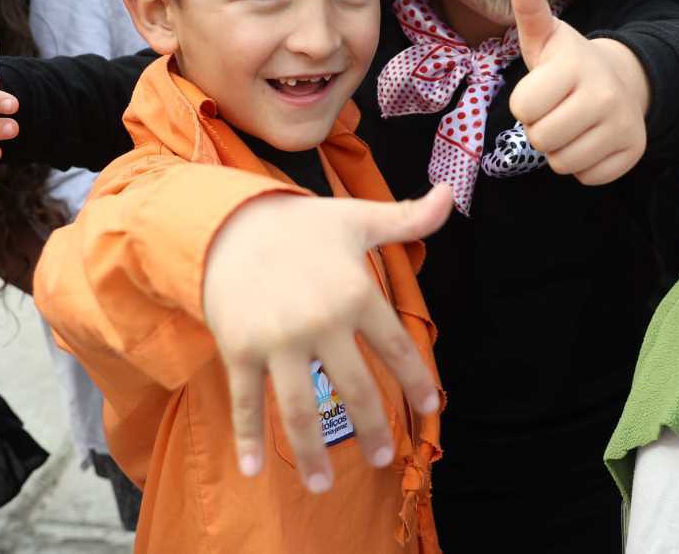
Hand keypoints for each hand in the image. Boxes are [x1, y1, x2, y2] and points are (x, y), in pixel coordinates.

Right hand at [202, 184, 451, 492]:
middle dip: (372, 428)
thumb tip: (449, 193)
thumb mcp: (358, 218)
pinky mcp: (239, 349)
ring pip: (301, 408)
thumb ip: (408, 218)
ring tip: (324, 484)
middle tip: (385, 458)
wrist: (229, 222)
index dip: (418, 381)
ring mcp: (278, 340)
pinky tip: (255, 470)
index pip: (398, 348)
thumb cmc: (302, 225)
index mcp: (357, 294)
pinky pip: (246, 401)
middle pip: (354, 389)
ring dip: (313, 453)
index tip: (432, 406)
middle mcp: (320, 322)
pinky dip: (248, 438)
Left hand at [508, 0, 648, 185]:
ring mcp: (623, 125)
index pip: (522, 109)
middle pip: (541, 139)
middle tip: (556, 110)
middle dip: (540, 129)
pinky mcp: (634, 152)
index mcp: (576, 66)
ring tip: (572, 124)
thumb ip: (529, 8)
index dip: (525, 104)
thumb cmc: (569, 62)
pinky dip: (584, 165)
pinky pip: (588, 177)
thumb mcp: (546, 36)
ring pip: (563, 163)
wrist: (622, 80)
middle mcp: (604, 95)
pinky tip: (591, 139)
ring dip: (560, 149)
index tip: (541, 91)